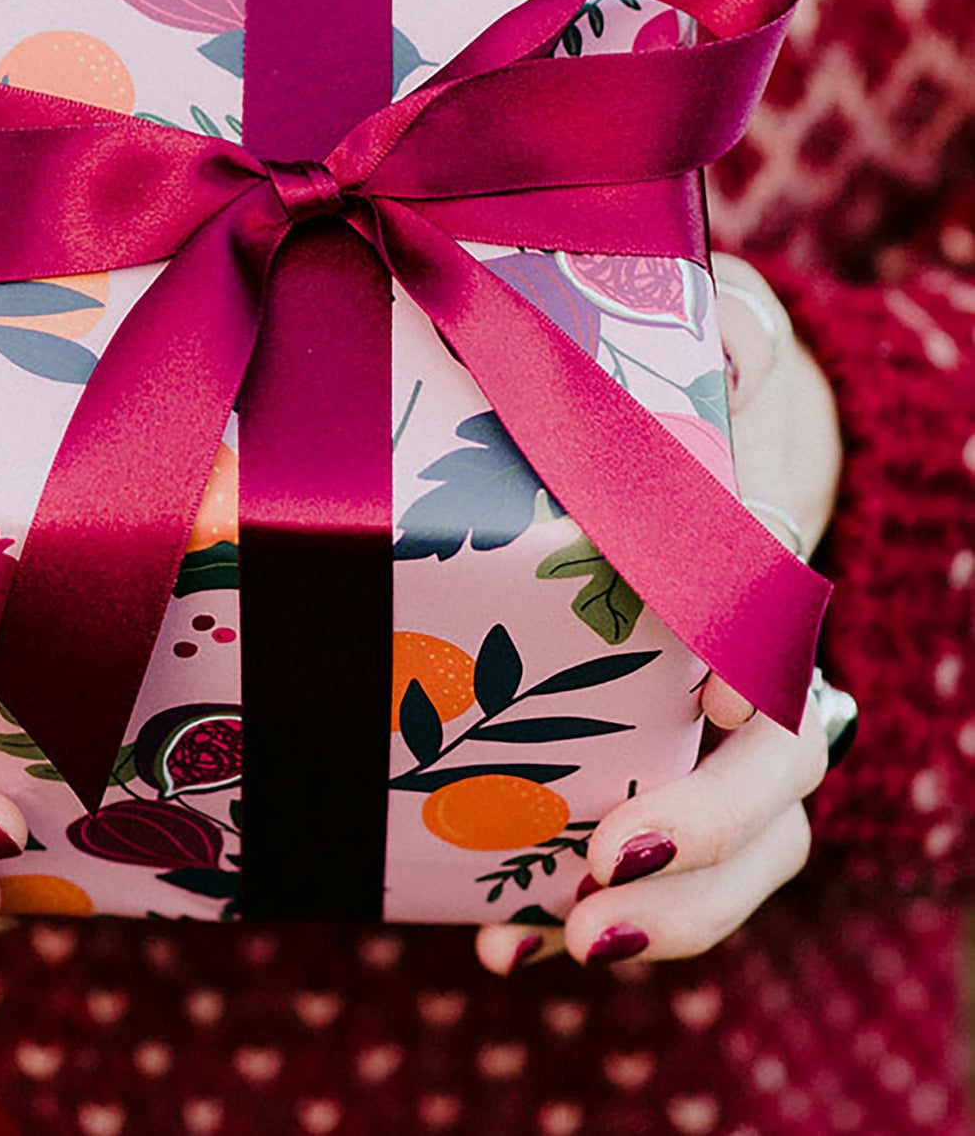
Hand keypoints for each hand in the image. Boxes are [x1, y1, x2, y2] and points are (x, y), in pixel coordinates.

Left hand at [477, 254, 840, 971]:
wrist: (672, 441)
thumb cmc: (698, 390)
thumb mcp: (720, 350)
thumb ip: (731, 352)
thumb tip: (733, 392)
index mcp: (763, 592)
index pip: (787, 656)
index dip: (758, 694)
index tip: (713, 708)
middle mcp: (748, 684)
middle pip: (778, 786)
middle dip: (710, 839)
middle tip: (615, 870)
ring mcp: (691, 743)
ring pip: (730, 854)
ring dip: (665, 915)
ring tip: (570, 939)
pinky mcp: (624, 776)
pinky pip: (630, 868)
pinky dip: (572, 915)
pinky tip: (506, 943)